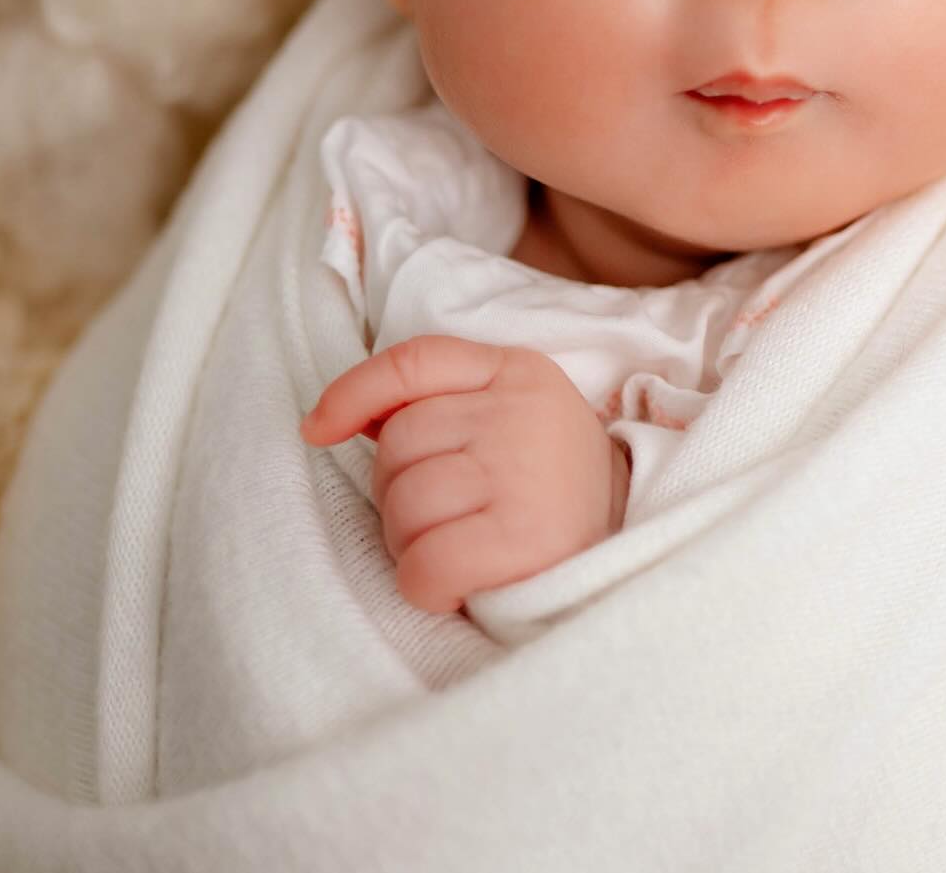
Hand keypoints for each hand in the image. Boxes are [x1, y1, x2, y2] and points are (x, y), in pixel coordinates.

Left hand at [299, 334, 630, 613]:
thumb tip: (336, 418)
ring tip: (460, 548)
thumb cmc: (546, 487)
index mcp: (518, 371)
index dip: (354, 392)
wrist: (628, 551)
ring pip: (402, 509)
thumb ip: (437, 405)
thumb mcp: (507, 418)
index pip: (415, 360)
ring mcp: (522, 472)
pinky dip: (427, 586)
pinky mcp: (522, 539)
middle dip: (400, 494)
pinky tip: (462, 584)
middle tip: (449, 518)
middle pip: (397, 446)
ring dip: (412, 545)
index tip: (317, 429)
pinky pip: (423, 566)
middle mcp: (520, 412)